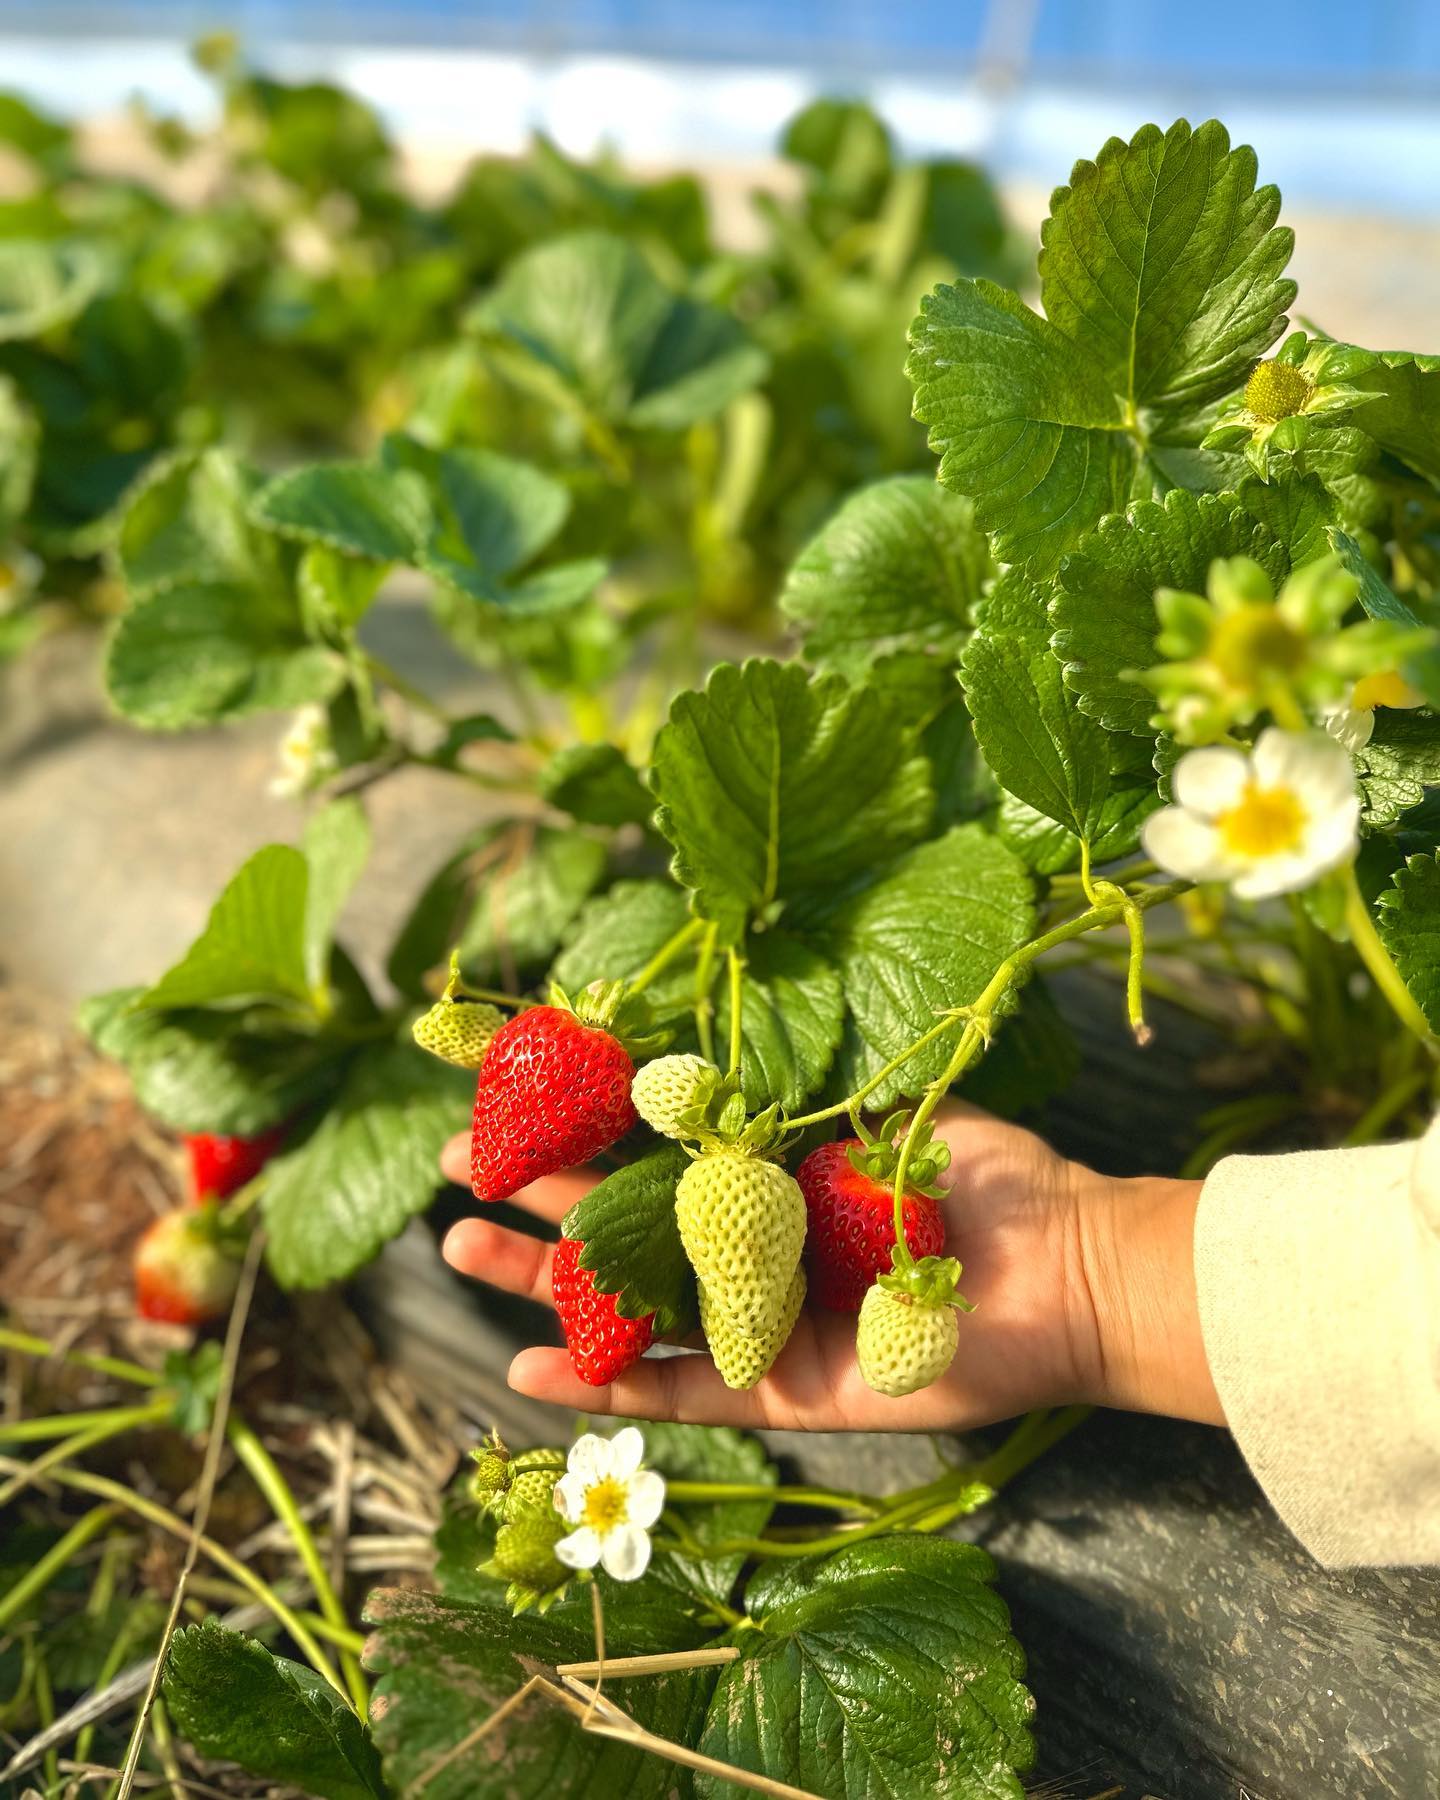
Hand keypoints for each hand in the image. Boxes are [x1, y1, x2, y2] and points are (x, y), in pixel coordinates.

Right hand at [438, 1105, 1222, 1431]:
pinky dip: (607, 1385)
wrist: (1066, 1268)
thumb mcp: (884, 1108)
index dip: (585, 1128)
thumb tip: (709, 1055)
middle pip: (622, 1225)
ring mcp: (764, 1320)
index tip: (514, 1097)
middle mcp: (755, 1248)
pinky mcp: (785, 1386)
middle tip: (457, 1171)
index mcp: (775, 1178)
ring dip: (544, 1284)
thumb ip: (802, 1094)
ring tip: (461, 1250)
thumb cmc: (986, 1179)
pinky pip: (682, 1390)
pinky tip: (527, 1371)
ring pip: (631, 1307)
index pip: (657, 1152)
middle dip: (538, 1196)